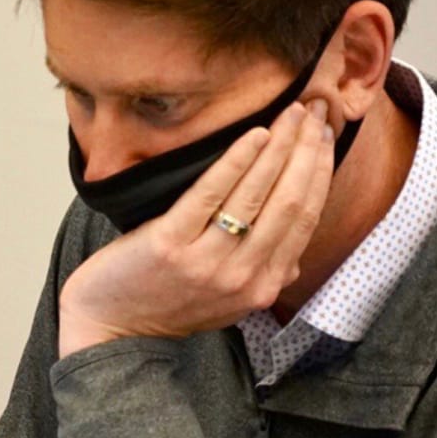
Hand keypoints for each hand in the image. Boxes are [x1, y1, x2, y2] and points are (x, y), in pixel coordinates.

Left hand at [59, 99, 334, 356]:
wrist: (110, 327)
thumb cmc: (167, 305)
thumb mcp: (228, 302)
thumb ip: (263, 276)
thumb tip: (295, 254)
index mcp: (263, 287)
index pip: (306, 220)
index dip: (320, 172)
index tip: (326, 134)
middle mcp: (243, 278)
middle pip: (290, 202)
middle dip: (307, 150)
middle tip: (314, 111)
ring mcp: (207, 263)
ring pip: (257, 195)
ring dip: (280, 147)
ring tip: (290, 113)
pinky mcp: (170, 245)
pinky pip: (211, 194)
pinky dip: (237, 160)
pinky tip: (255, 134)